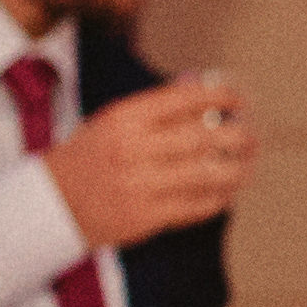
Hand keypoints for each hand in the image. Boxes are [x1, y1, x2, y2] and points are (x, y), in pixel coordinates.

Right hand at [40, 72, 256, 250]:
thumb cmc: (89, 157)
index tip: (240, 99)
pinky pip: (197, 205)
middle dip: (237, 135)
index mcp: (124, 119)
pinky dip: (219, 197)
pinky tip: (227, 190)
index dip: (219, 96)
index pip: (183, 99)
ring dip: (237, 168)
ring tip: (247, 164)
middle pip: (202, 138)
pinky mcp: (147, 216)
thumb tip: (202, 89)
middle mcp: (133, 149)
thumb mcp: (112, 122)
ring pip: (206, 174)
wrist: (53, 203)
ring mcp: (140, 184)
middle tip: (252, 135)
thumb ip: (155, 109)